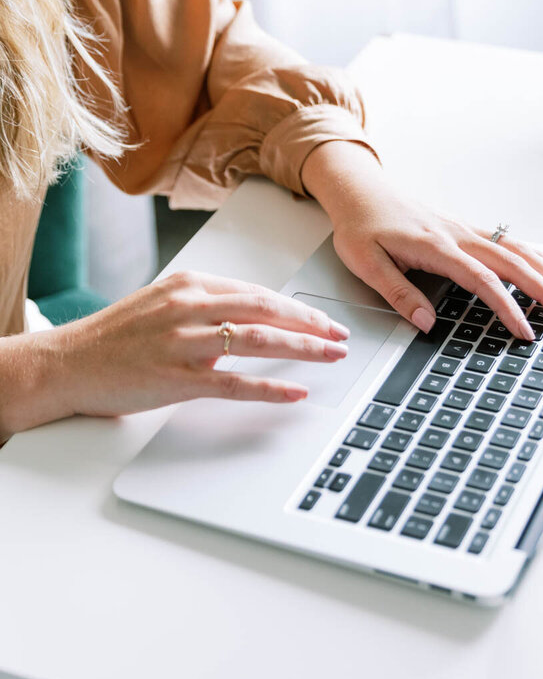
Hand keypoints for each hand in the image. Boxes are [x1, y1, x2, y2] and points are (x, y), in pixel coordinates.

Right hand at [0, 271, 351, 435]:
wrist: (67, 363)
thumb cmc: (116, 337)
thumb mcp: (163, 304)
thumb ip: (207, 307)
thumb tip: (252, 318)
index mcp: (190, 285)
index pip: (258, 292)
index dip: (297, 307)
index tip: (323, 320)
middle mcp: (189, 307)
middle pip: (266, 310)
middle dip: (310, 324)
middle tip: (340, 336)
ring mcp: (183, 342)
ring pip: (257, 340)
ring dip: (301, 349)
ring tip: (330, 357)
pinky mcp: (175, 378)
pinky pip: (233, 383)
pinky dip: (270, 388)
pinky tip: (295, 392)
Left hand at [300, 142, 542, 338]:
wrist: (359, 191)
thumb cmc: (360, 225)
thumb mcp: (366, 263)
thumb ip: (398, 293)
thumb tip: (426, 322)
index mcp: (436, 246)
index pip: (482, 281)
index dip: (507, 307)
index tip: (525, 330)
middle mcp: (458, 235)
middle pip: (512, 264)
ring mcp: (465, 230)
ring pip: (517, 251)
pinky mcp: (465, 229)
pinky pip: (509, 242)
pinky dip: (537, 255)